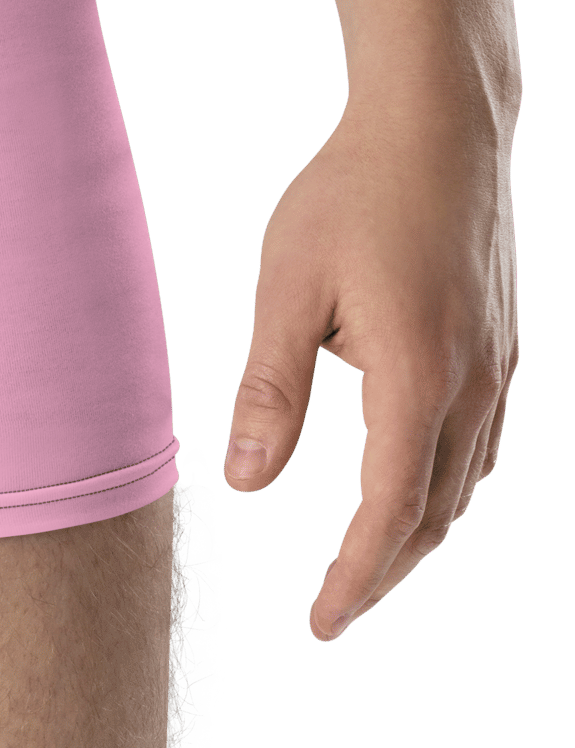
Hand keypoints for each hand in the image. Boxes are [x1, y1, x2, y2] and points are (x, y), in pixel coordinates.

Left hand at [222, 99, 517, 639]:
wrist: (439, 126)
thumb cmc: (350, 195)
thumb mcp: (288, 289)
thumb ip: (269, 389)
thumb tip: (246, 480)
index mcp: (417, 378)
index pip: (388, 511)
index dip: (354, 574)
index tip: (321, 622)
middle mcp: (473, 383)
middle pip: (435, 512)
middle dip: (385, 570)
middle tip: (337, 610)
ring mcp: (498, 364)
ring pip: (466, 482)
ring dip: (419, 534)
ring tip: (369, 566)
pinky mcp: (501, 343)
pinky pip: (482, 442)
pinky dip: (446, 485)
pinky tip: (417, 489)